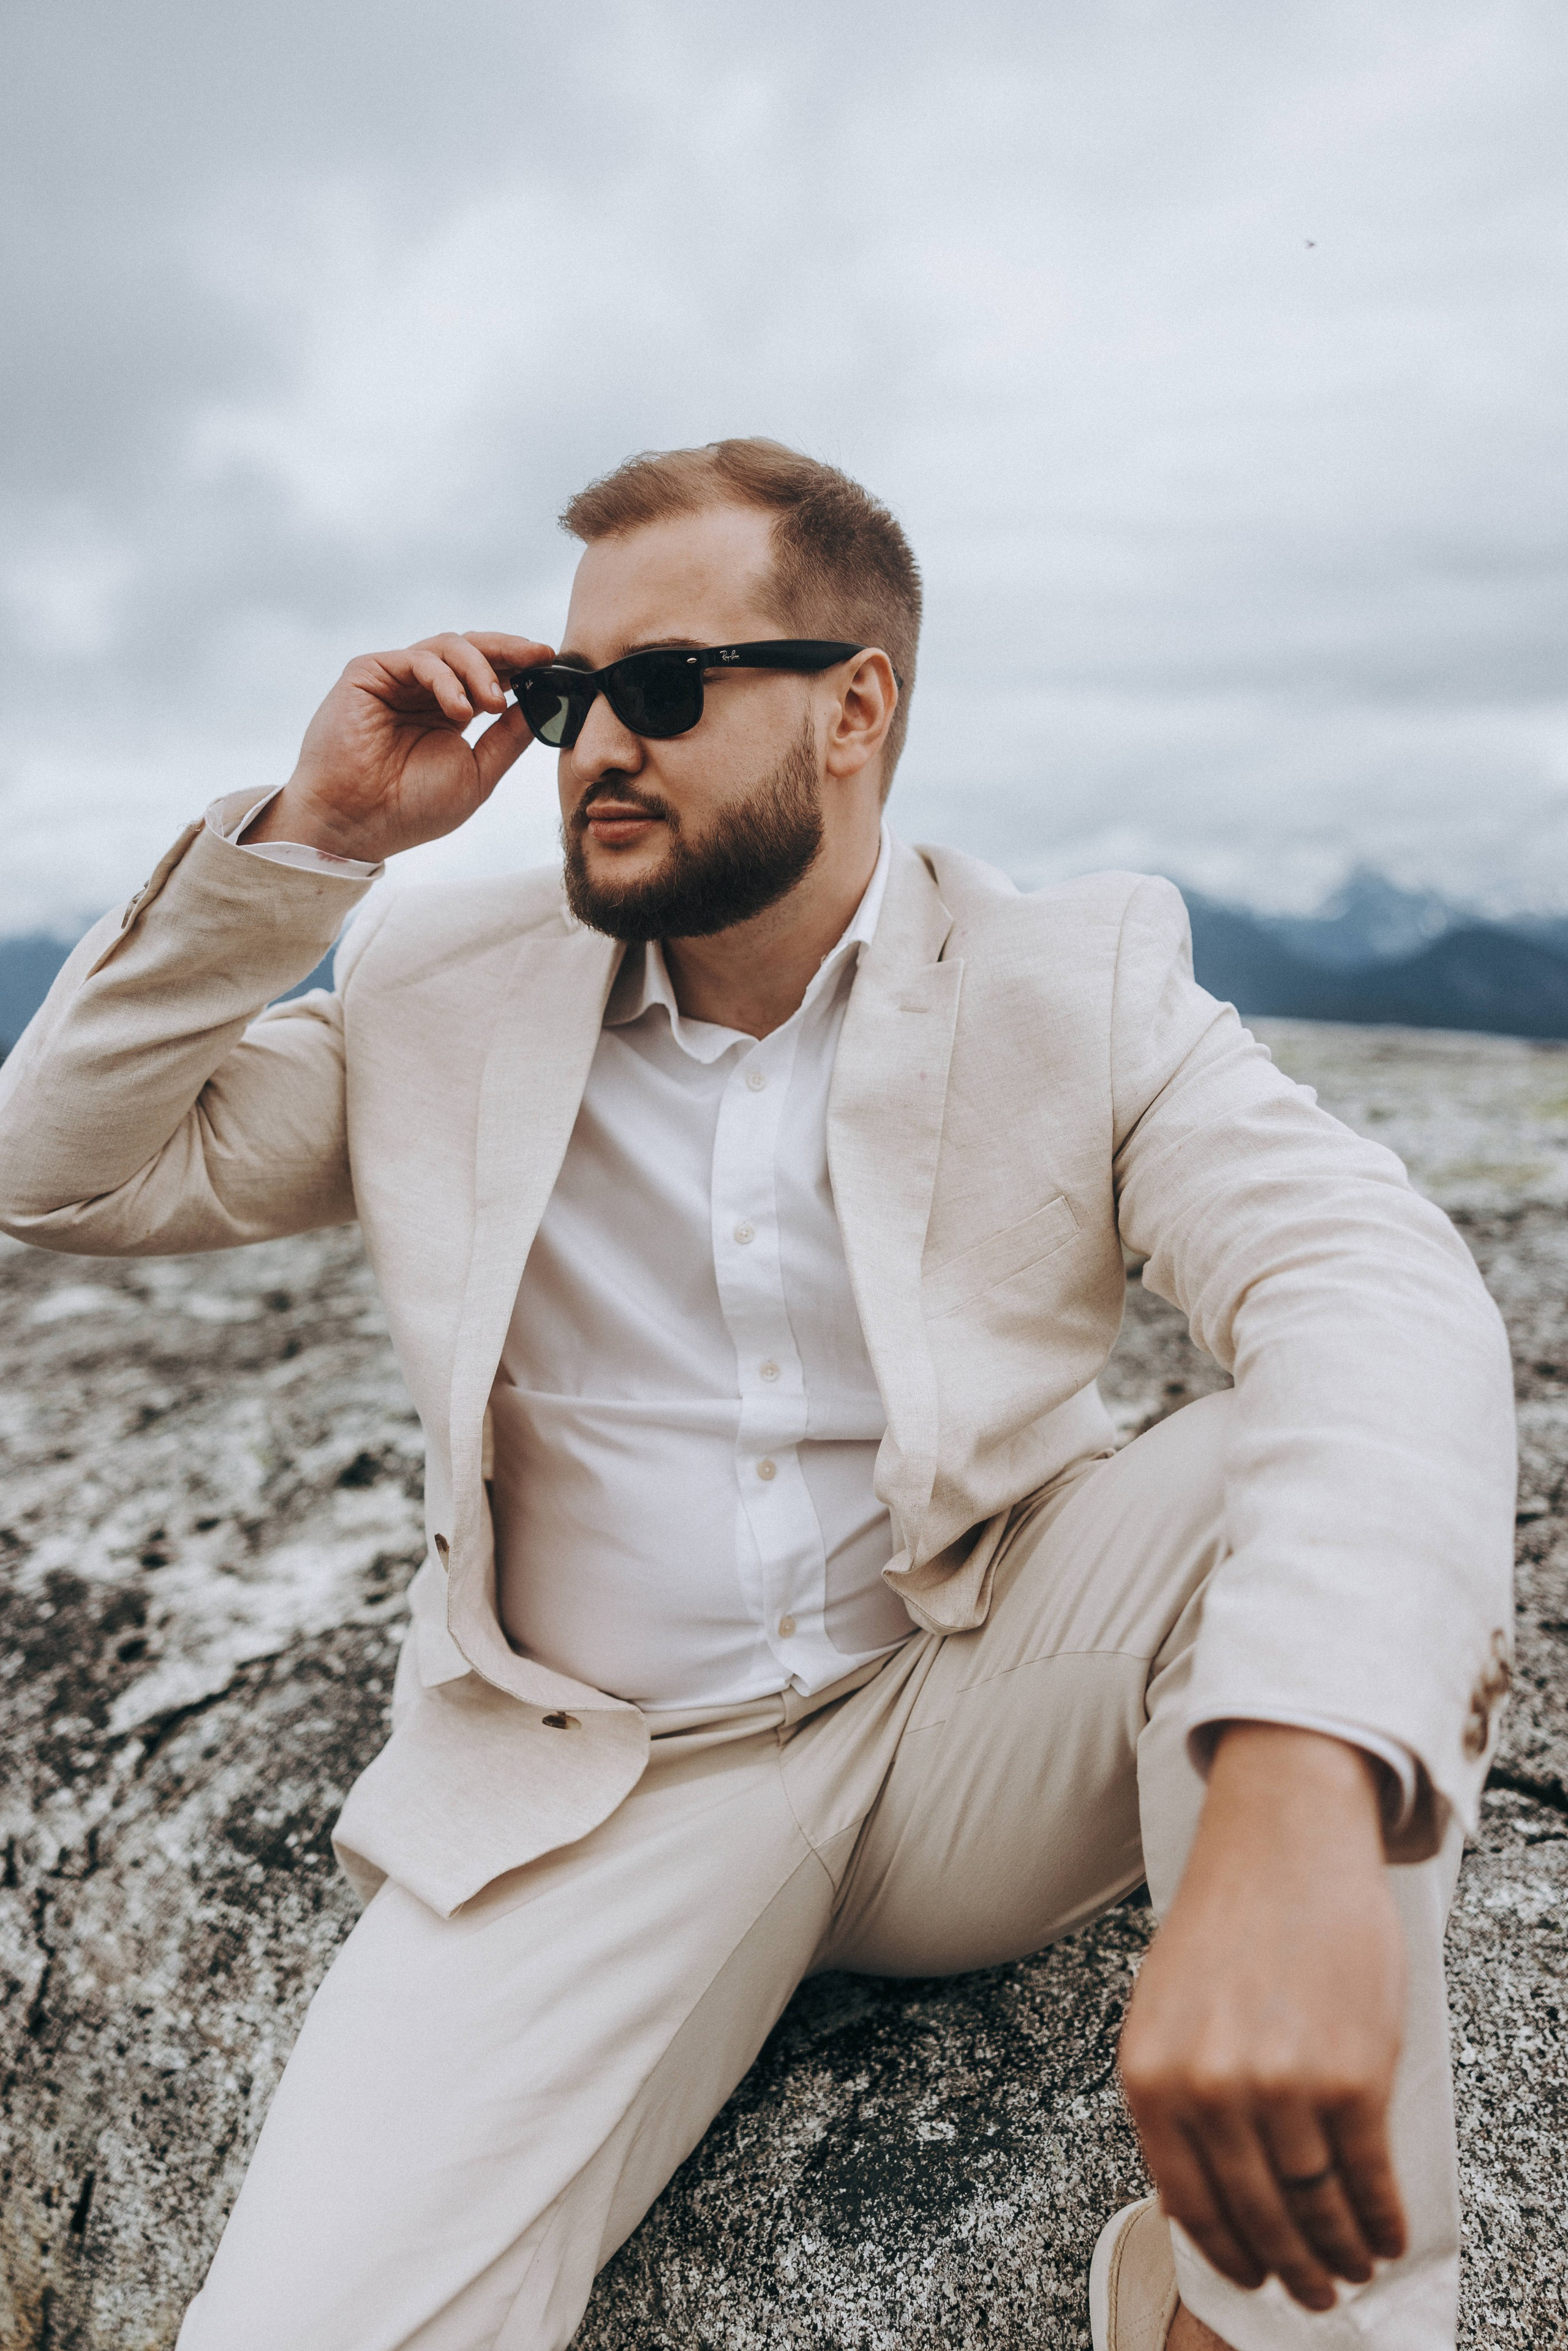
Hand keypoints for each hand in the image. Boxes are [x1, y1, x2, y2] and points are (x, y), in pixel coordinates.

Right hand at [245, 631, 555, 863]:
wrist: (356, 824)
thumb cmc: (411, 808)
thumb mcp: (477, 773)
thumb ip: (508, 738)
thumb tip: (544, 705)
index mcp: (449, 711)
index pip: (491, 674)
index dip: (522, 666)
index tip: (552, 664)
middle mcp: (424, 690)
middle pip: (474, 649)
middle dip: (511, 650)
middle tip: (539, 656)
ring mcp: (397, 678)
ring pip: (449, 646)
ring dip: (480, 670)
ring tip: (492, 704)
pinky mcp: (369, 672)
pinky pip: (419, 658)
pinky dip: (446, 678)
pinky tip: (460, 709)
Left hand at [1118, 1723, 1407, 2311]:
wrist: (1281, 1843)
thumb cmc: (1225, 1922)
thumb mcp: (1163, 2012)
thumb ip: (1176, 2099)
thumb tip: (1203, 2195)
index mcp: (1150, 2076)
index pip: (1189, 2205)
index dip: (1230, 2255)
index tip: (1255, 2278)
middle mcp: (1208, 2089)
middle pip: (1258, 2216)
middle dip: (1291, 2267)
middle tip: (1313, 2291)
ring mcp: (1281, 2084)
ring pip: (1315, 2203)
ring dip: (1339, 2249)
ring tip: (1352, 2264)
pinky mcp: (1351, 2074)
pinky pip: (1367, 2175)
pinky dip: (1380, 2218)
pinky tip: (1384, 2233)